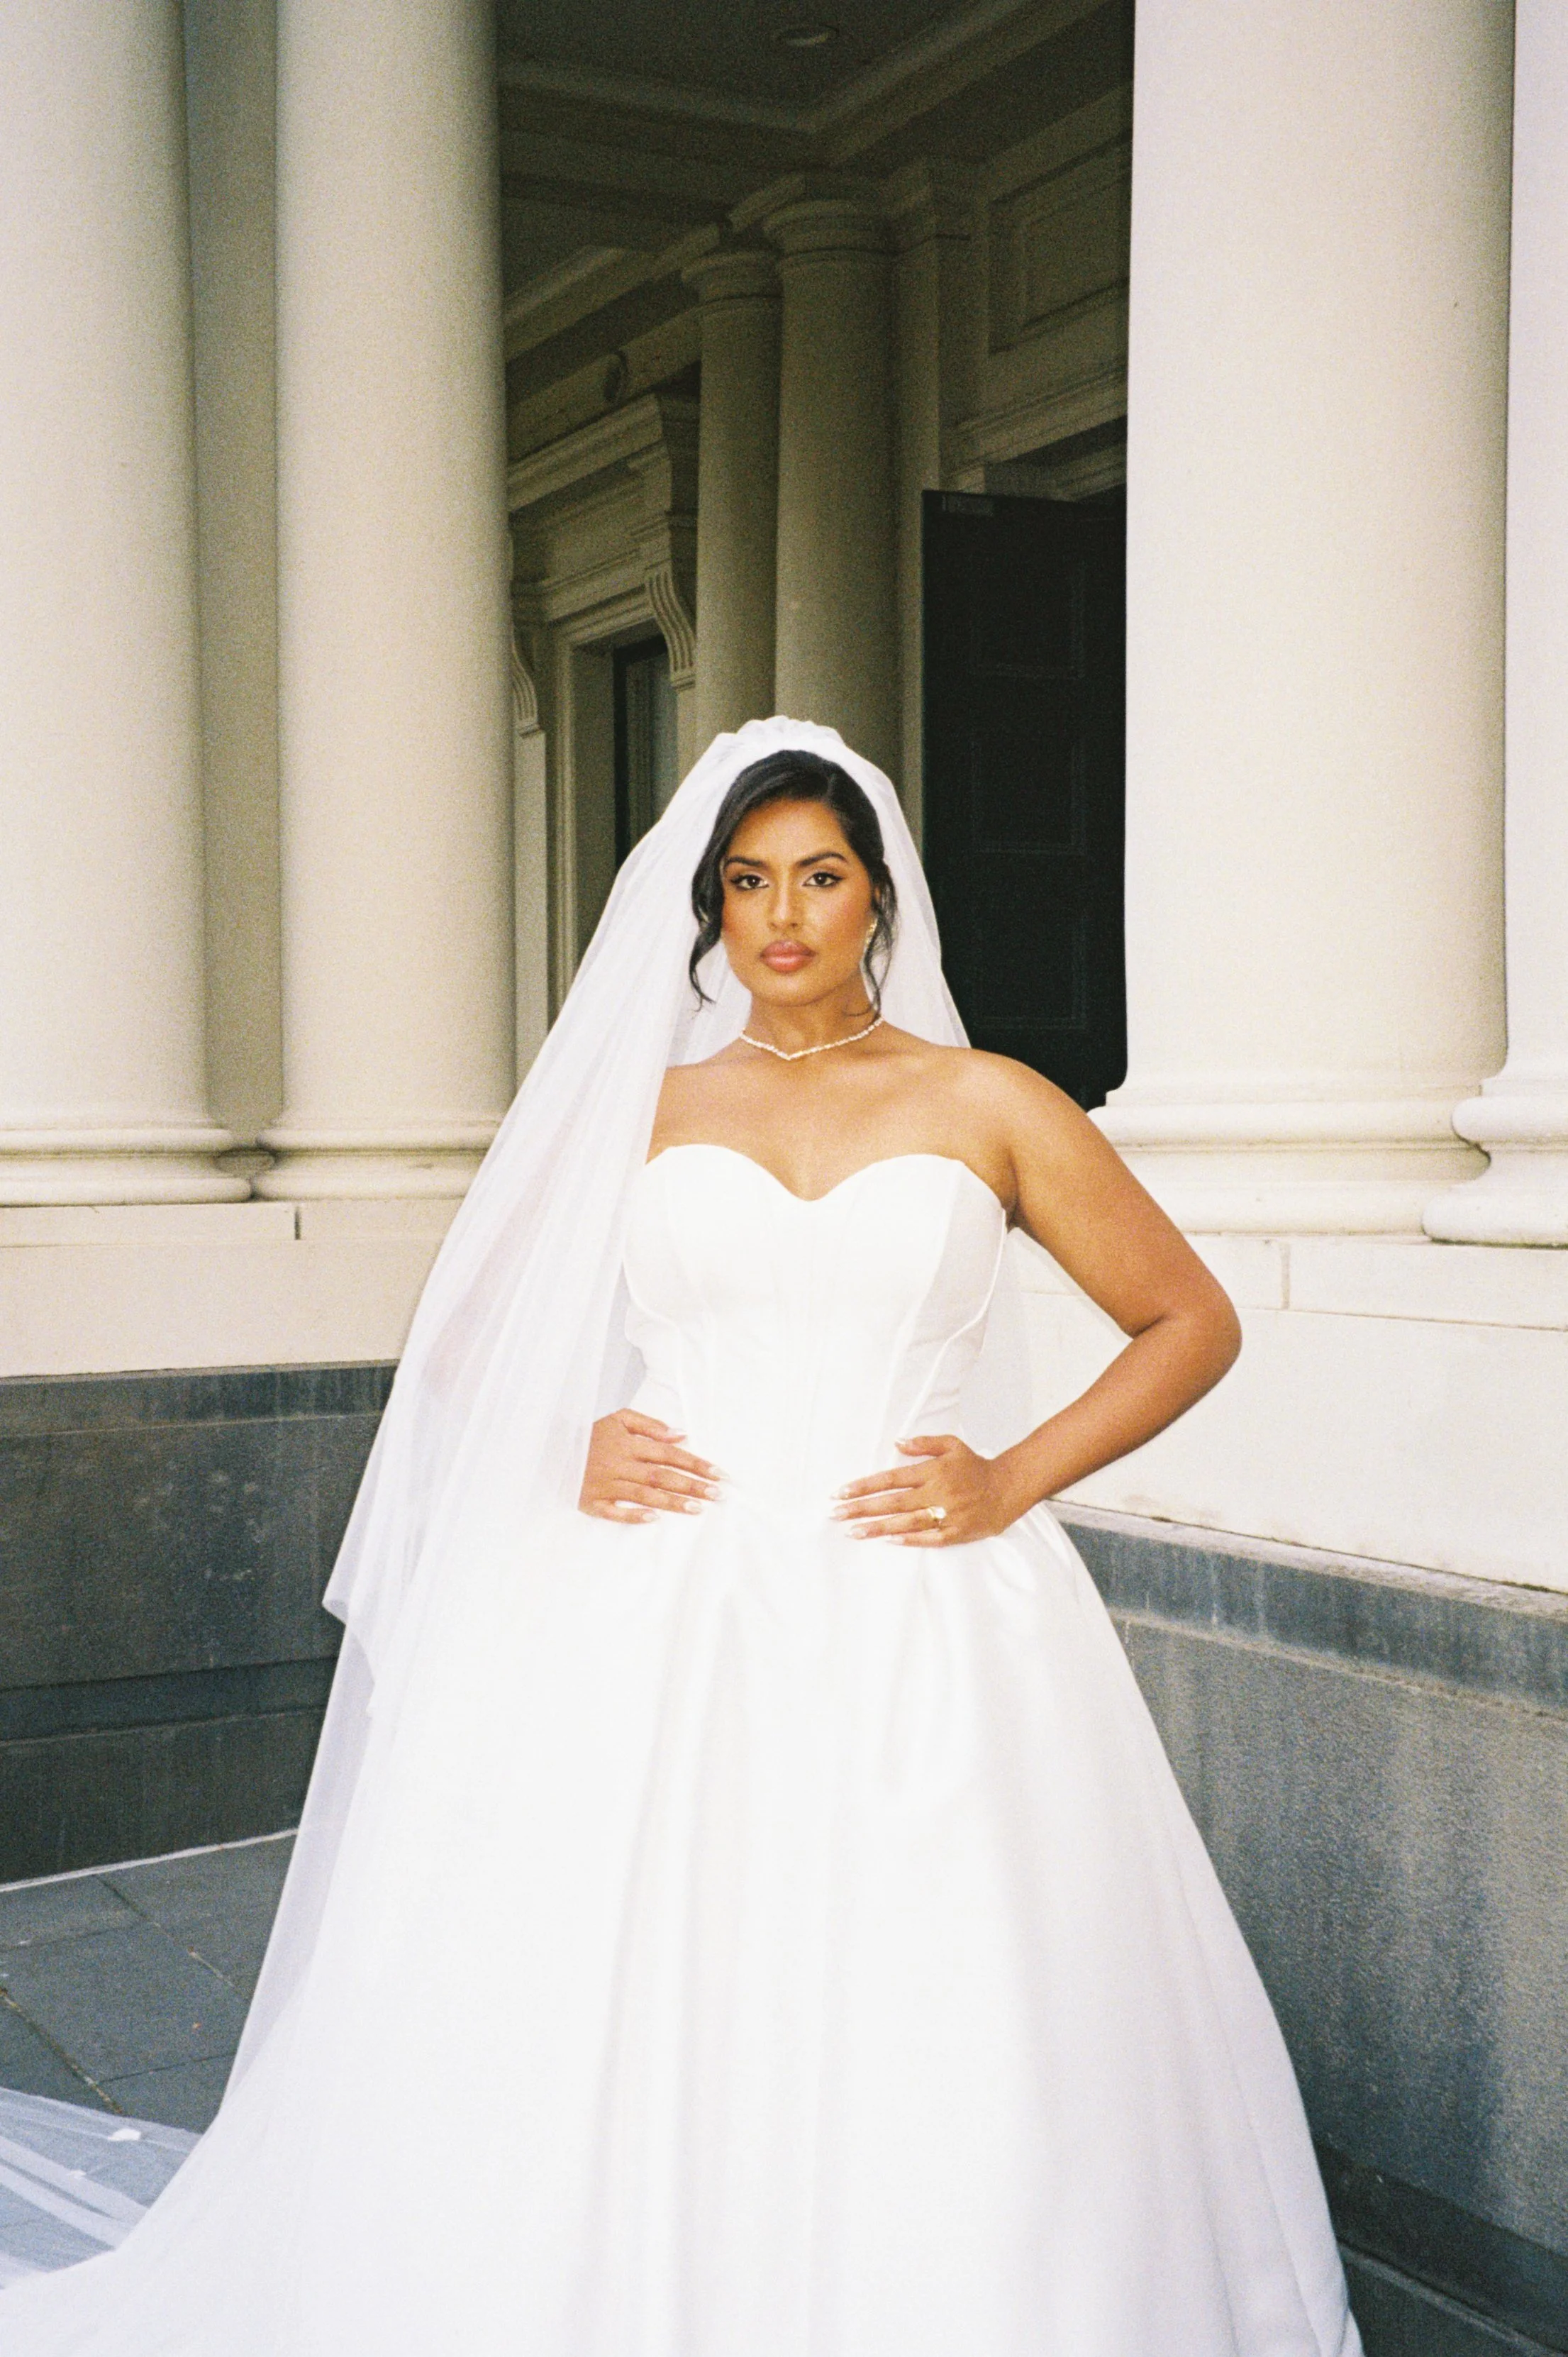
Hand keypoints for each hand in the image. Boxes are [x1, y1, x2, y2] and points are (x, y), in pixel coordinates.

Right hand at [578, 1410, 720, 1523]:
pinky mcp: (590, 1501)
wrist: (551, 1446)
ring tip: (697, 1509)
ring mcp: (605, 1484)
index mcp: (629, 1444)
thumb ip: (650, 1425)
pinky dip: (632, 1515)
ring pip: (643, 1494)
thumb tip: (682, 1435)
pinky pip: (613, 1512)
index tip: (719, 1473)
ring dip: (671, 1502)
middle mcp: (619, 1464)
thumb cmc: (591, 1433)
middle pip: (661, 1475)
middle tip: (717, 1495)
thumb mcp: (619, 1418)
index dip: (695, 1463)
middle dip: (691, 1485)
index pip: (669, 1454)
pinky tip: (654, 1519)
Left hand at [830, 1434, 1032, 1545]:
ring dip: (878, 1528)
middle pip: (892, 1502)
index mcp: (932, 1471)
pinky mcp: (957, 1532)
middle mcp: (936, 1492)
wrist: (1008, 1487)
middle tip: (835, 1515)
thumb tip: (897, 1442)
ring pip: (906, 1522)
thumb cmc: (976, 1466)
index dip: (864, 1486)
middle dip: (861, 1508)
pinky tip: (889, 1541)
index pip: (890, 1478)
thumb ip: (924, 1443)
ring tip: (853, 1532)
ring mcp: (946, 1514)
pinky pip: (929, 1538)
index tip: (841, 1493)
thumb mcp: (952, 1444)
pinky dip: (909, 1540)